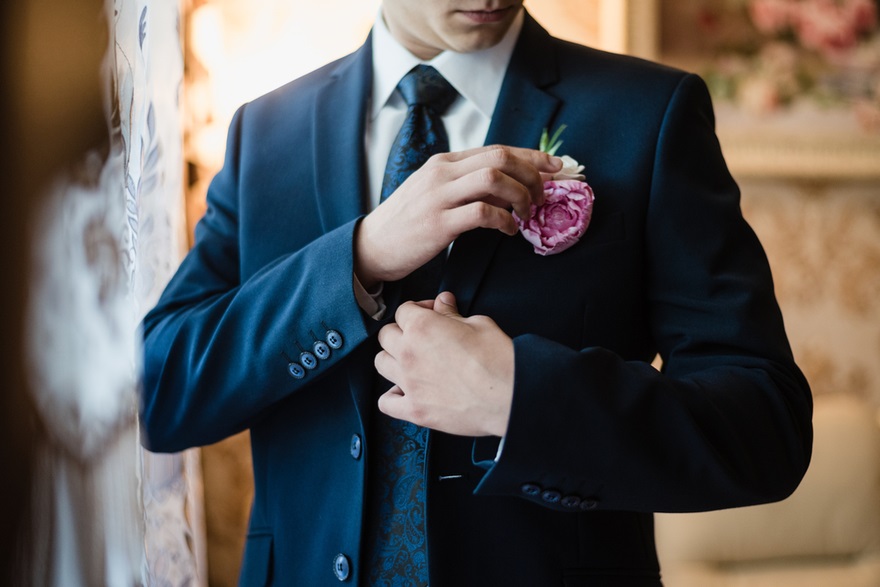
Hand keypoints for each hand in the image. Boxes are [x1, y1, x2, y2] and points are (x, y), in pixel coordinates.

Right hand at [355, 146, 561, 287]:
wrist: (372, 246)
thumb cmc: (408, 222)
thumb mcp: (435, 192)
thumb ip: (466, 184)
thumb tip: (510, 187)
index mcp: (444, 161)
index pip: (497, 149)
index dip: (532, 156)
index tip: (556, 167)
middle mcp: (442, 172)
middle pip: (500, 158)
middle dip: (532, 174)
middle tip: (544, 196)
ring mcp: (439, 196)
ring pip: (494, 179)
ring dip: (521, 195)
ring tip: (527, 214)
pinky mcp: (439, 223)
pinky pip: (483, 212)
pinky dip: (504, 220)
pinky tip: (509, 230)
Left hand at [375, 291, 513, 436]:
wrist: (510, 396)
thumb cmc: (499, 360)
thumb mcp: (479, 324)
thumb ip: (452, 313)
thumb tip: (443, 302)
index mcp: (422, 327)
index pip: (403, 310)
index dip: (418, 309)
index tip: (430, 314)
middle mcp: (409, 353)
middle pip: (386, 335)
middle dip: (401, 332)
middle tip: (420, 337)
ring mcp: (409, 383)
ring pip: (380, 364)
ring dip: (392, 360)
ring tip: (411, 363)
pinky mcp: (415, 410)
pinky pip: (386, 402)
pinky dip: (392, 396)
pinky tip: (406, 391)